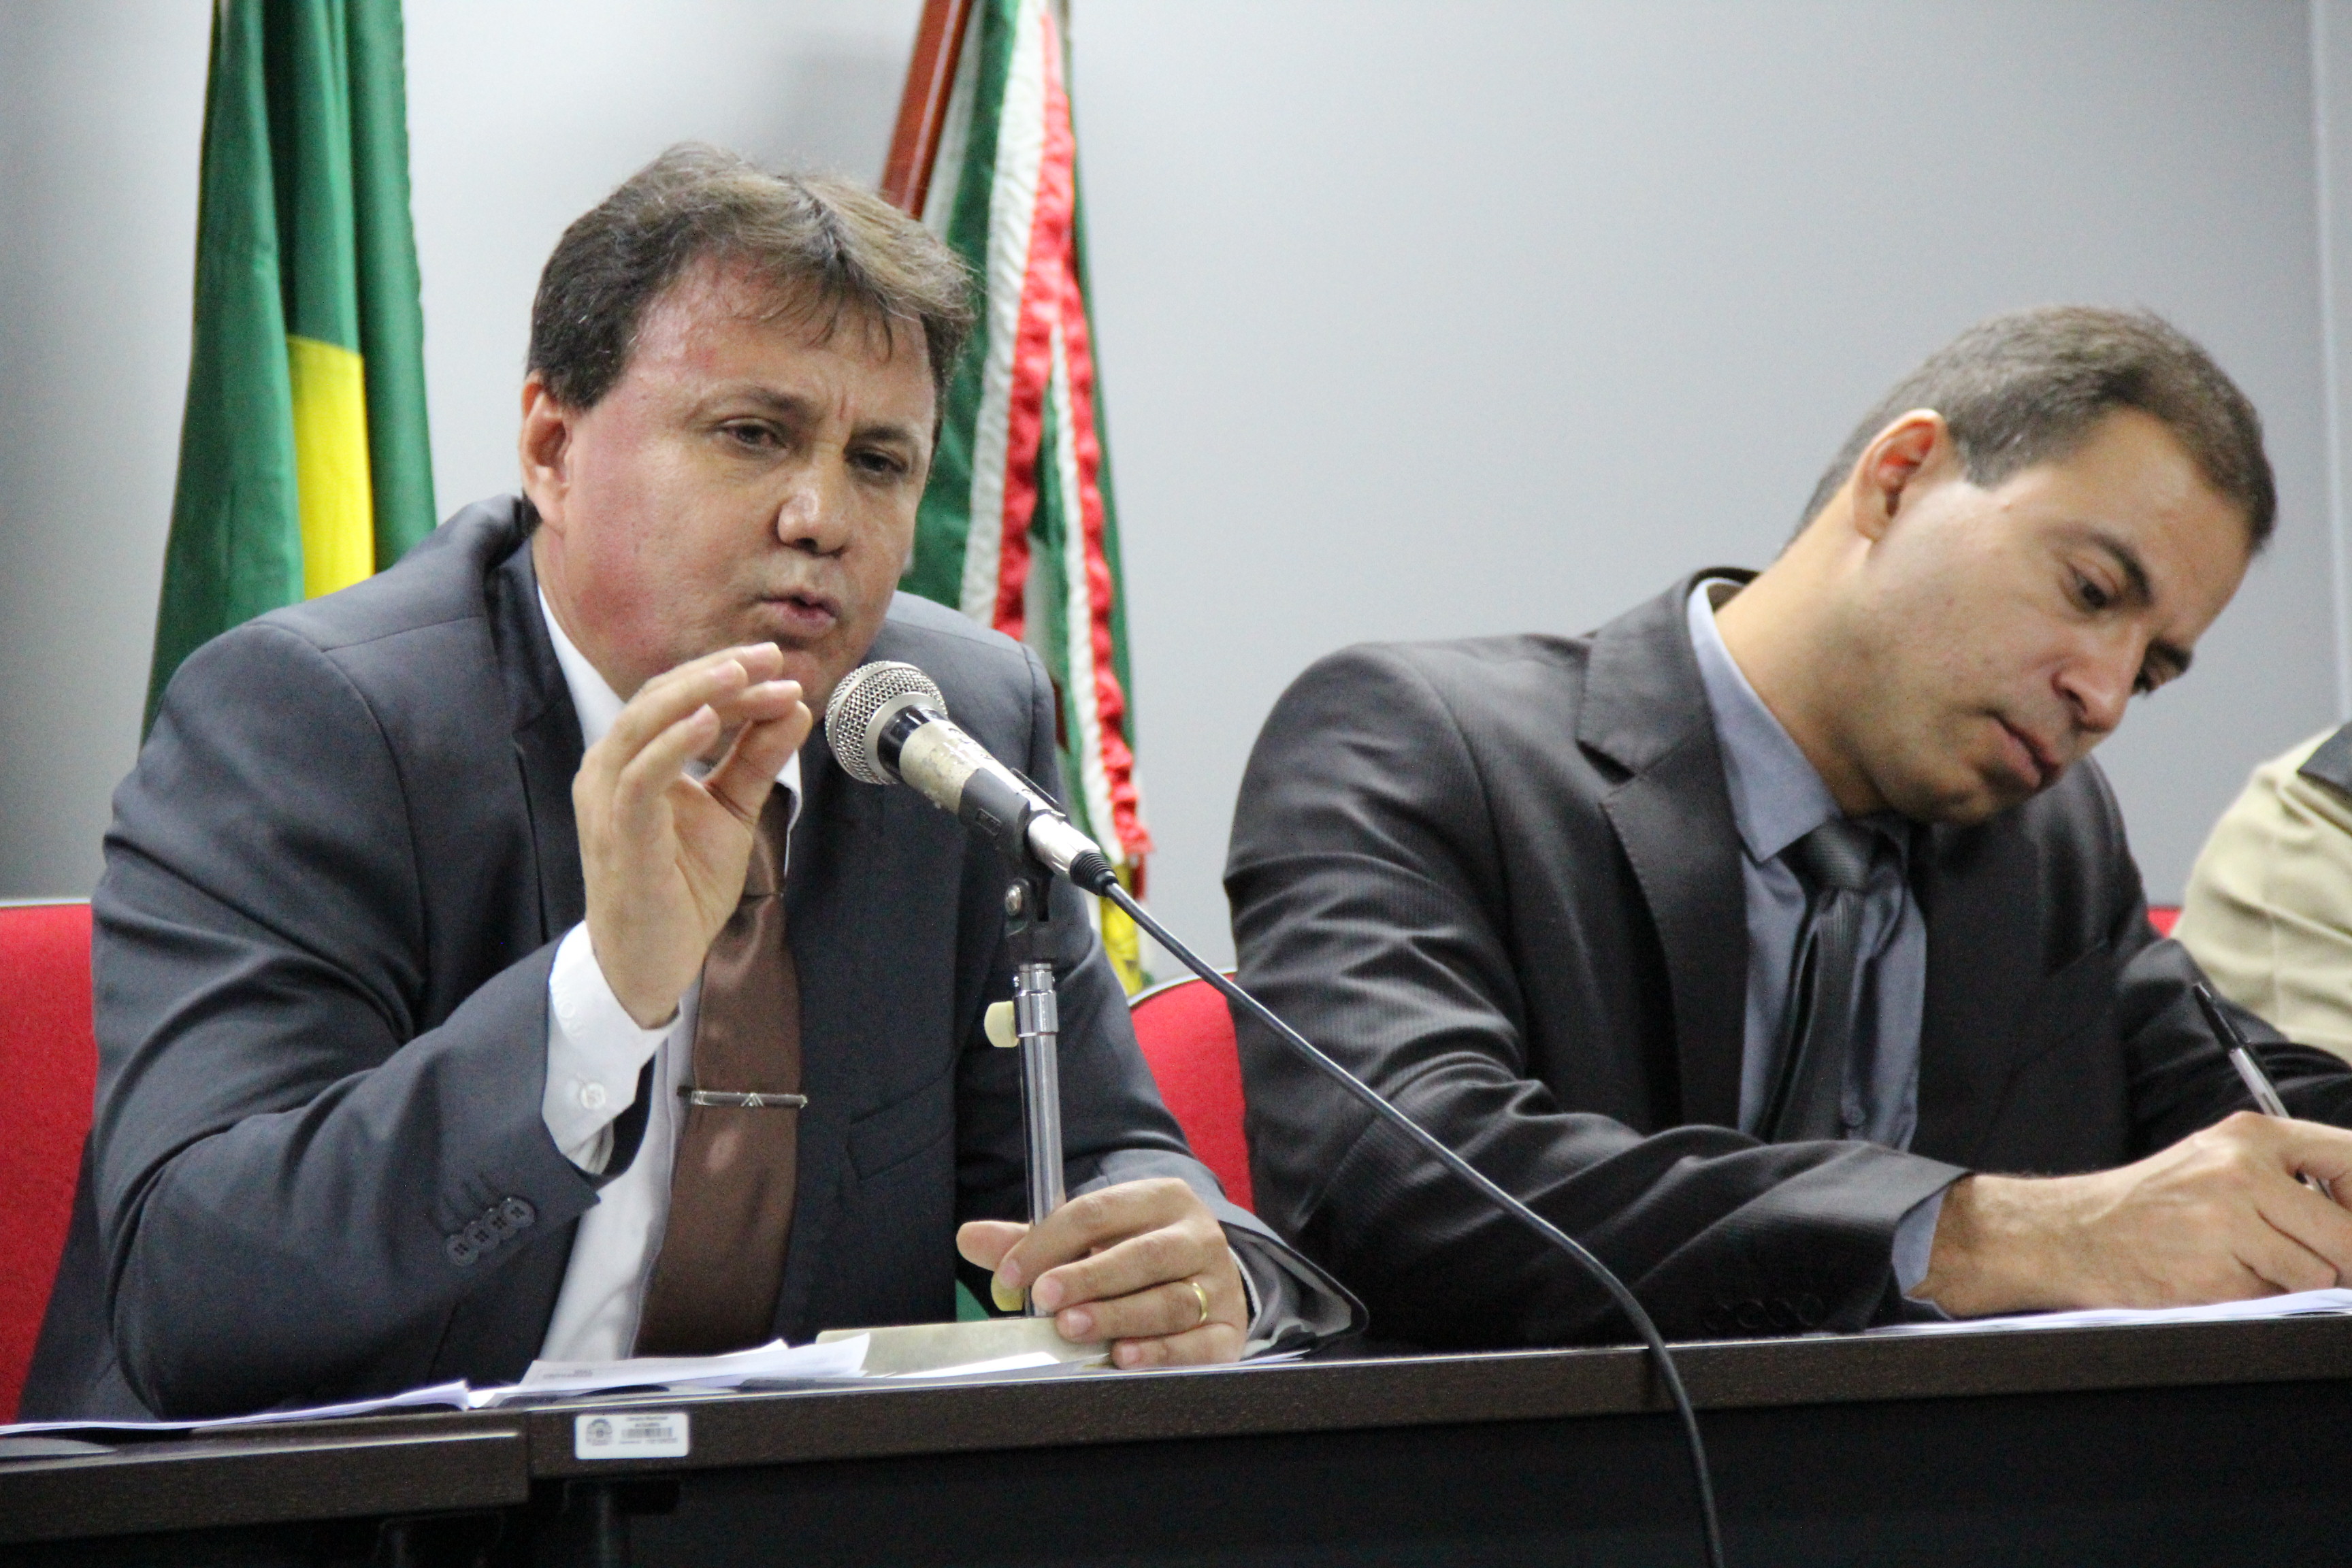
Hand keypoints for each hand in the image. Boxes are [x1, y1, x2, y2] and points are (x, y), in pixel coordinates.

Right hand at [573, 644, 810, 1026]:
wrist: (653, 960)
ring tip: (743, 674)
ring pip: (643, 726)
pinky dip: (672, 744)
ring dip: (696, 695)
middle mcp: (610, 770)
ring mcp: (608, 801)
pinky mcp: (618, 834)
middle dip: (717, 672)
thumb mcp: (732, 810)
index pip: (679, 698)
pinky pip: (640, 777)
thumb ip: (757, 758)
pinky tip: (709, 722)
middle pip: (659, 699)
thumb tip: (793, 705)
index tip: (781, 666)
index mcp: (634, 760)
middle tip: (770, 656)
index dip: (728, 676)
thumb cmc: (682, 886)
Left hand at [957, 1178, 1248, 1367]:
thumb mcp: (1090, 1240)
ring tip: (1075, 1329)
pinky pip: (1198, 1343)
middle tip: (1044, 1299)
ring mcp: (1219, 1284)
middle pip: (1143, 1254)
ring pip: (1170, 1300)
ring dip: (1119, 1316)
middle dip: (1089, 1277)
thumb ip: (1033, 1241)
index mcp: (1162, 1199)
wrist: (1207, 1282)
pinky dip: (1162, 1352)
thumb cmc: (1134, 1257)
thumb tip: (969, 1237)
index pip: (1101, 1212)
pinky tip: (1126, 1357)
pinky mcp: (1229, 1330)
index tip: (1013, 1275)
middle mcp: (1198, 1236)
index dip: (1052, 1242)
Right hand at [1914, 1111, 2351, 1315]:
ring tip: (2249, 1267)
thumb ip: (2292, 1179)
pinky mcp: (2215, 1273)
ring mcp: (2227, 1222)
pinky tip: (2221, 1279)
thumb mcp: (2220, 1163)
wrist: (2071, 1233)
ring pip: (2321, 1274)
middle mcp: (2242, 1170)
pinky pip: (2277, 1301)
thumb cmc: (2151, 1203)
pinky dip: (2260, 1300)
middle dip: (2339, 1261)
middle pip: (2347, 1234)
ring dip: (2297, 1284)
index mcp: (2251, 1136)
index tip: (2346, 1228)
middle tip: (2303, 1261)